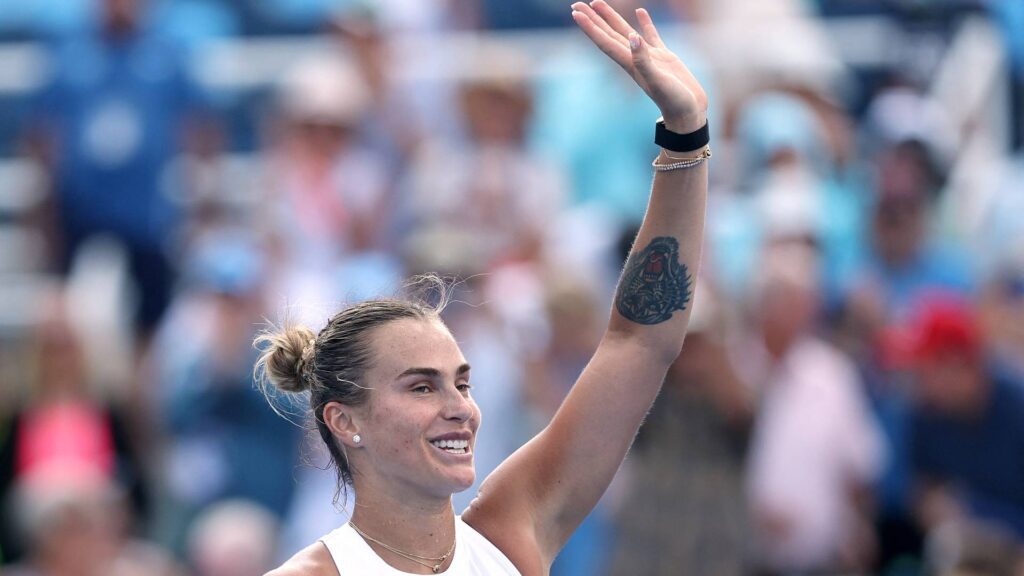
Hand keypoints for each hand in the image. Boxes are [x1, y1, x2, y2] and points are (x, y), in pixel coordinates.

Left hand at [571, 1, 707, 132]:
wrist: (688, 113)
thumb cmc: (673, 101)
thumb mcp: (658, 81)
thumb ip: (644, 60)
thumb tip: (632, 37)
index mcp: (630, 64)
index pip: (605, 41)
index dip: (590, 27)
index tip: (575, 12)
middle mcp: (635, 59)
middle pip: (609, 34)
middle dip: (593, 19)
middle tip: (576, 3)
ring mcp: (649, 57)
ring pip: (625, 32)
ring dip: (611, 18)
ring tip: (598, 3)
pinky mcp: (663, 57)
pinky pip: (651, 35)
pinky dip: (645, 22)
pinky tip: (640, 11)